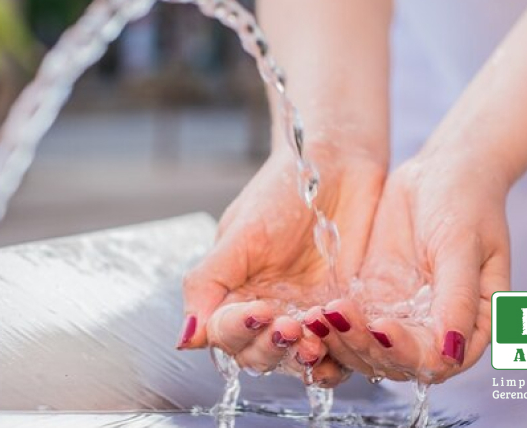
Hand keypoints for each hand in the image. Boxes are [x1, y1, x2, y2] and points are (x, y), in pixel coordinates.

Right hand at [179, 144, 384, 385]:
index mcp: (232, 292)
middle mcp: (265, 310)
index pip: (224, 332)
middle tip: (291, 327)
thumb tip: (185, 338)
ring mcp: (303, 315)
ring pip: (295, 360)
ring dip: (302, 359)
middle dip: (270, 348)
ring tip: (314, 343)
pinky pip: (338, 353)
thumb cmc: (282, 191)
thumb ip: (208, 282)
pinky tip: (341, 351)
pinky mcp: (341, 317)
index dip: (238, 330)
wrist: (338, 166)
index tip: (259, 310)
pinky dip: (337, 359)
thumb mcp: (240, 233)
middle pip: (256, 354)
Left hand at [320, 152, 510, 382]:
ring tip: (317, 315)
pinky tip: (311, 310)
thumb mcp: (463, 247)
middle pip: (394, 361)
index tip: (381, 326)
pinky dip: (331, 324)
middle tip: (335, 316)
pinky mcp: (373, 300)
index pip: (435, 361)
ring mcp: (401, 317)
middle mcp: (434, 331)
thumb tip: (451, 350)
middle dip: (362, 346)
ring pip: (366, 349)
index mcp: (470, 327)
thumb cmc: (468, 203)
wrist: (442, 171)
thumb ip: (458, 299)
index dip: (406, 352)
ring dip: (340, 340)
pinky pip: (349, 323)